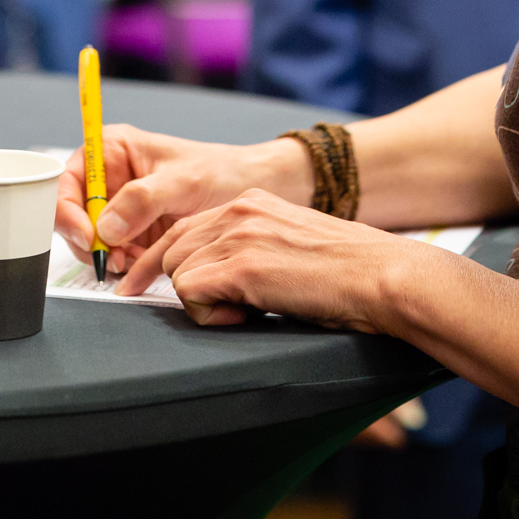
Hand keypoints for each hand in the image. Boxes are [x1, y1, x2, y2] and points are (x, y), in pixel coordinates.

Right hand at [54, 125, 311, 274]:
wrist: (252, 191)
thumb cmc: (221, 172)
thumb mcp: (183, 182)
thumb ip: (143, 200)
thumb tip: (106, 226)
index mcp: (113, 150)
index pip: (69, 178)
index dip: (68, 209)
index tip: (88, 236)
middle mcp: (109, 177)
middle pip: (73, 213)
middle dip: (88, 239)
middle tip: (113, 259)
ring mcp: (119, 207)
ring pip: (89, 238)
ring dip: (104, 255)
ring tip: (131, 261)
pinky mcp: (132, 231)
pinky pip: (111, 252)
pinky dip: (119, 262)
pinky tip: (139, 263)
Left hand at [123, 189, 453, 332]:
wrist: (381, 276)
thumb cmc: (346, 273)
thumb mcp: (289, 243)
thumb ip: (250, 248)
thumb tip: (218, 279)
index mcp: (249, 201)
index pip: (181, 227)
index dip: (157, 260)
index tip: (136, 285)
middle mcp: (237, 209)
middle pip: (170, 249)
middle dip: (177, 285)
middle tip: (217, 312)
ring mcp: (237, 235)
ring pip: (177, 273)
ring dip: (202, 303)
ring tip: (244, 313)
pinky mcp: (241, 266)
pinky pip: (191, 294)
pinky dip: (210, 315)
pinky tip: (244, 317)